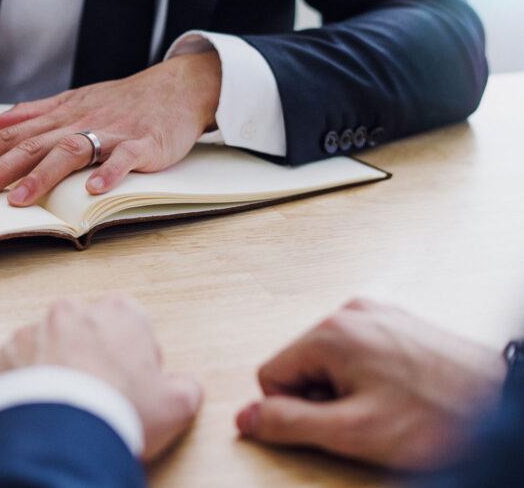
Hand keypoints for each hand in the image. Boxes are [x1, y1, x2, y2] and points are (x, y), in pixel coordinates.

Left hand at [0, 52, 221, 206]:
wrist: (175, 87)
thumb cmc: (122, 100)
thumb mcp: (72, 100)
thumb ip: (30, 113)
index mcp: (60, 115)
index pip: (12, 135)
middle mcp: (79, 122)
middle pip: (32, 145)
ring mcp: (111, 133)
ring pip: (70, 151)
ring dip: (42, 176)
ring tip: (18, 200)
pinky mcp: (143, 144)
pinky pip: (125, 158)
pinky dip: (110, 172)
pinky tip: (94, 189)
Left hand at [0, 295, 202, 460]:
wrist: (62, 435)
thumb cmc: (119, 412)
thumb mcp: (176, 405)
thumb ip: (185, 387)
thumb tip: (183, 387)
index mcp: (120, 313)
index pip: (131, 326)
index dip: (134, 359)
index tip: (132, 385)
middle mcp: (71, 312)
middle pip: (84, 334)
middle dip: (88, 359)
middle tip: (97, 398)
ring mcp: (30, 332)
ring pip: (43, 350)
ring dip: (51, 372)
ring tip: (62, 411)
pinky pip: (10, 371)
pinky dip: (17, 389)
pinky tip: (33, 414)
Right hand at [236, 298, 506, 469]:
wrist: (503, 407)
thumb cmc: (440, 416)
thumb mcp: (352, 432)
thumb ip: (289, 423)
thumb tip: (247, 418)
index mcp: (331, 331)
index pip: (270, 373)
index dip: (294, 409)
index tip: (331, 421)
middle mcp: (352, 312)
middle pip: (301, 363)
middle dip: (323, 397)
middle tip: (364, 417)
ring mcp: (378, 314)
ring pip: (331, 359)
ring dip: (348, 388)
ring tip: (388, 407)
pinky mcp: (401, 323)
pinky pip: (360, 352)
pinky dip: (371, 377)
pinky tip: (401, 395)